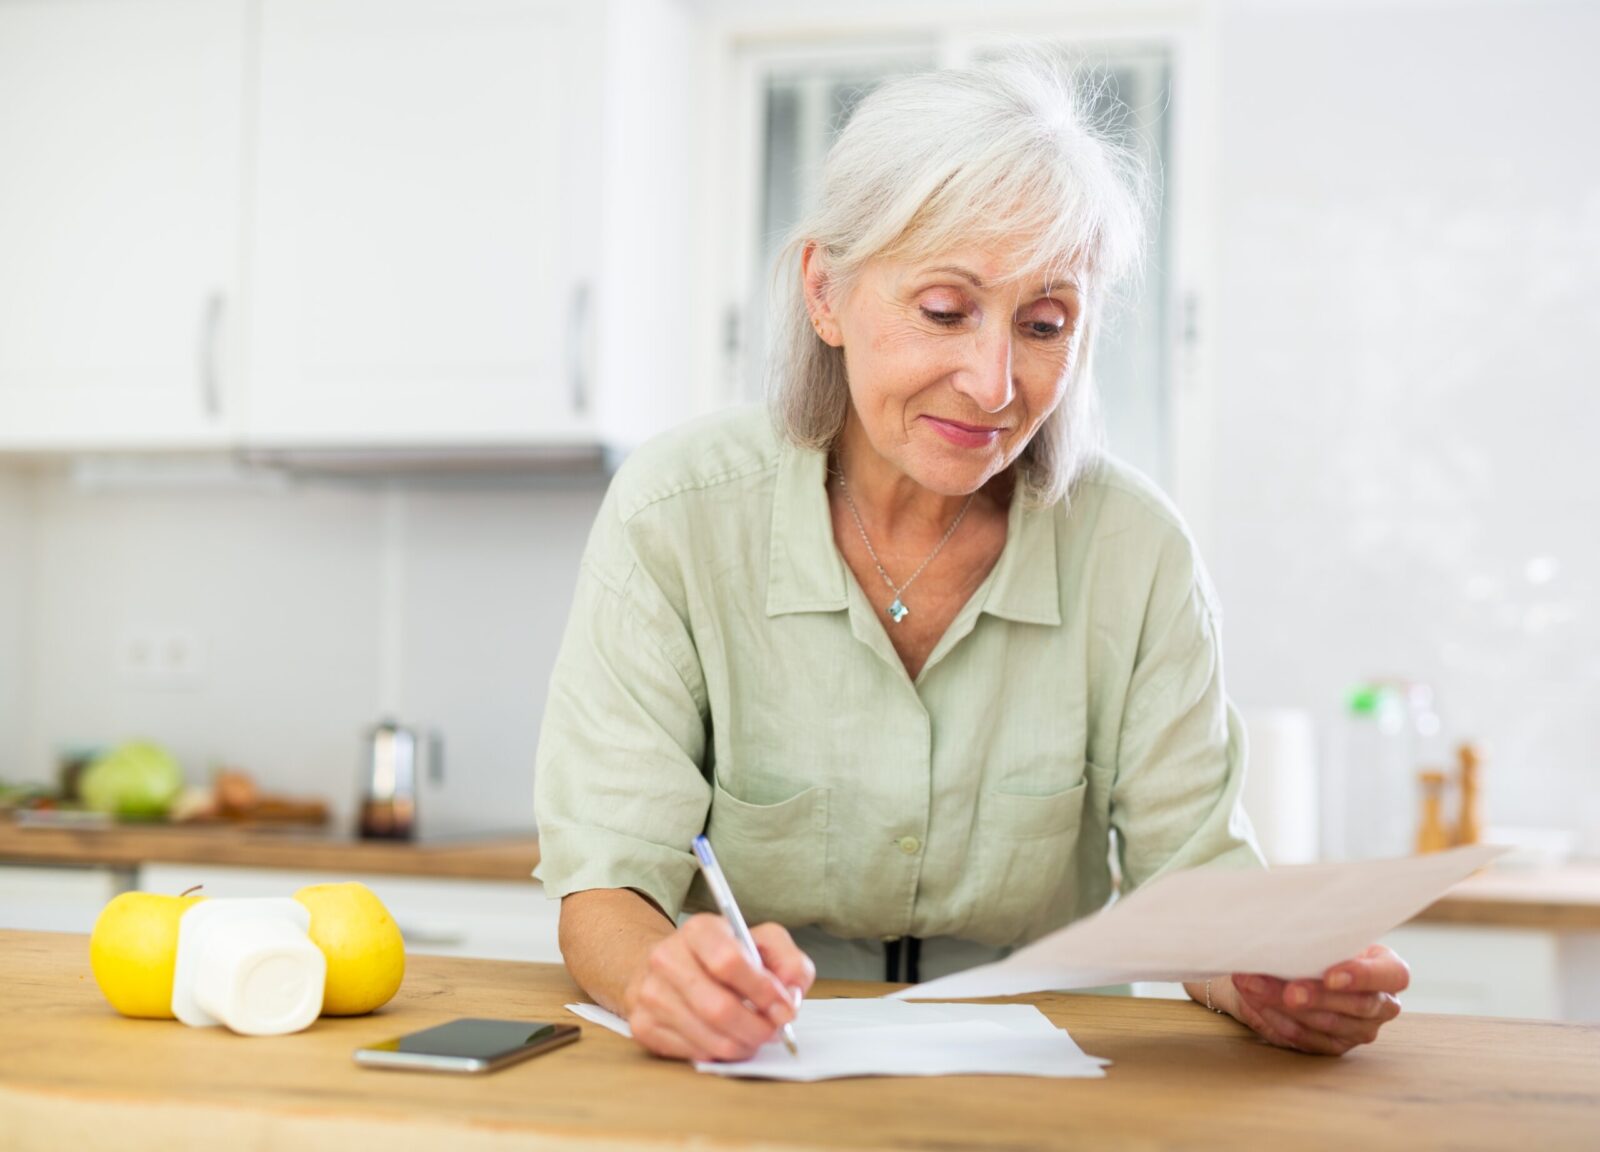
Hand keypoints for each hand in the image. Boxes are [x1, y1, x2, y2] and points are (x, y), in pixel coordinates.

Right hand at [622, 913, 814, 1061]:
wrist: (667, 967)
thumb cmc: (721, 956)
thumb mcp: (760, 942)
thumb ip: (788, 960)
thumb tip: (792, 993)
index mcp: (699, 930)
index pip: (729, 961)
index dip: (763, 991)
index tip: (785, 1007)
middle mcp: (667, 958)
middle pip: (719, 1007)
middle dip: (758, 1028)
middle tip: (774, 1031)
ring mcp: (650, 993)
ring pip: (709, 1037)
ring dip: (743, 1045)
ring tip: (754, 1036)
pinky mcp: (643, 1025)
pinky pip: (693, 1053)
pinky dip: (720, 1053)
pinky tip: (727, 1039)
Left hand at [1223, 944, 1408, 1055]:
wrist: (1293, 967)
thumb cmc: (1316, 943)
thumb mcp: (1323, 935)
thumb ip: (1319, 936)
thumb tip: (1288, 927)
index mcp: (1387, 969)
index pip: (1394, 975)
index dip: (1364, 976)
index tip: (1330, 975)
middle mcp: (1381, 1004)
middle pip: (1359, 1005)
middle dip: (1319, 997)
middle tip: (1289, 990)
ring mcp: (1360, 1029)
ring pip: (1327, 1023)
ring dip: (1286, 1005)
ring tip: (1254, 986)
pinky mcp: (1333, 1046)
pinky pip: (1307, 1038)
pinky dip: (1278, 1019)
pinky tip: (1256, 1002)